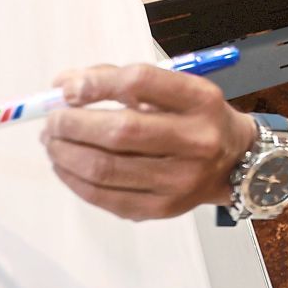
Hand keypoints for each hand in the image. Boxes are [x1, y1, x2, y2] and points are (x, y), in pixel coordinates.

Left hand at [42, 64, 257, 220]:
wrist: (234, 163)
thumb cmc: (194, 117)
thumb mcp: (173, 88)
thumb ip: (118, 79)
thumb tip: (62, 85)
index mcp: (200, 100)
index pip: (141, 83)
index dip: (96, 83)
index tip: (68, 89)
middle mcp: (196, 140)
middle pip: (121, 131)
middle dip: (73, 124)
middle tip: (52, 120)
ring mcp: (180, 180)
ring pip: (106, 169)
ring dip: (66, 153)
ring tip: (53, 142)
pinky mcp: (162, 208)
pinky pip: (105, 197)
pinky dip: (74, 180)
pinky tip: (66, 165)